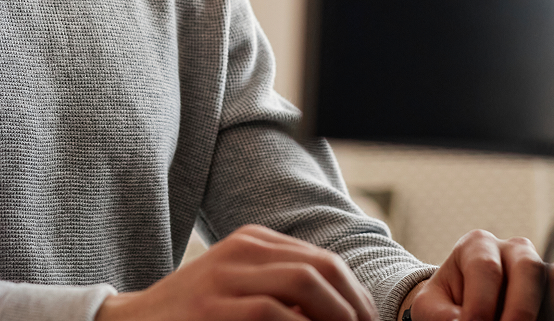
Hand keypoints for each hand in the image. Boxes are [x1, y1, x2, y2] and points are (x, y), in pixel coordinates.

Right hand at [95, 224, 377, 320]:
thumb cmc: (197, 315)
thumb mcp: (239, 289)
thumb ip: (281, 289)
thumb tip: (346, 312)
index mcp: (253, 241)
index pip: (325, 261)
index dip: (356, 297)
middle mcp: (242, 249)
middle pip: (322, 267)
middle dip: (353, 308)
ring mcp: (225, 276)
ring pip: (304, 282)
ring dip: (335, 317)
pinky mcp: (213, 307)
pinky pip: (272, 312)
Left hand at [402, 230, 553, 320]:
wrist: (461, 311)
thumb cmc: (447, 307)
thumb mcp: (433, 308)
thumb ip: (445, 316)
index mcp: (478, 246)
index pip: (486, 269)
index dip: (480, 305)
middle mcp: (515, 250)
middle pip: (530, 268)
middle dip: (520, 310)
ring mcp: (545, 269)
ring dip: (548, 314)